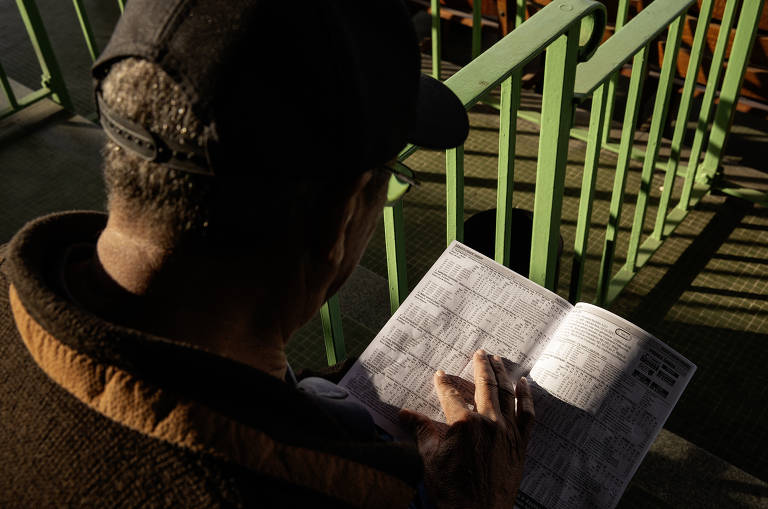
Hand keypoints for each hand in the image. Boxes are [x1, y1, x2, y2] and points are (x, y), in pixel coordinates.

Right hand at [399, 350, 534, 508]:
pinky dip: (526, 398)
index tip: (440, 374)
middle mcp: (487, 422)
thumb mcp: (430, 457)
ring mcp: (507, 432)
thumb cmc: (451, 489)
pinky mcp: (520, 443)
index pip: (450, 394)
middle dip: (481, 366)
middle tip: (480, 352)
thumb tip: (404, 414)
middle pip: (484, 386)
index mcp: (462, 423)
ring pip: (506, 394)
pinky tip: (526, 384)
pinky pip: (527, 414)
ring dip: (503, 374)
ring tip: (499, 360)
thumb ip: (421, 430)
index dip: (444, 383)